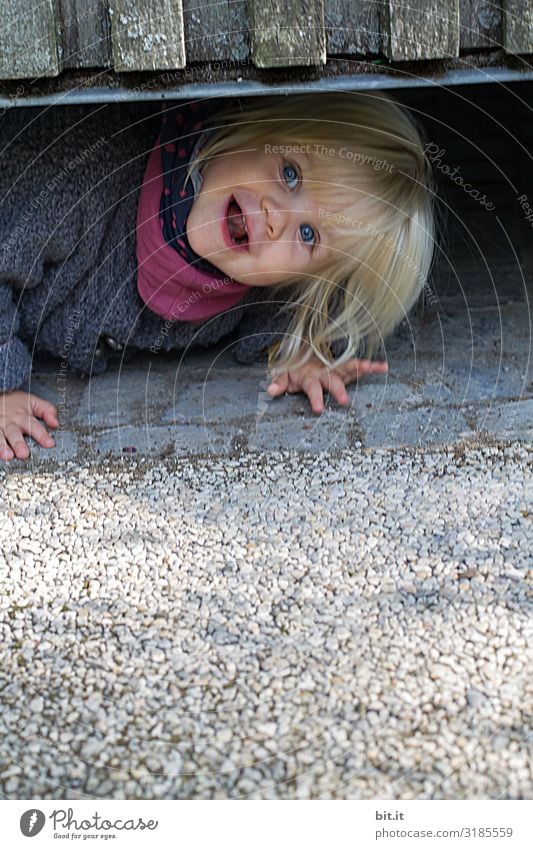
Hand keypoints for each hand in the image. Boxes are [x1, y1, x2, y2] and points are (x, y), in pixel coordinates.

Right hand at [0, 390, 58, 460]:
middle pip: (15, 433)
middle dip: (19, 444)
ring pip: (0, 437)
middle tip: (24, 454)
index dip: (42, 435)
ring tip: (8, 456)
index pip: (34, 426)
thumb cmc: (16, 403)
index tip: (49, 444)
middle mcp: (10, 423)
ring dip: (3, 447)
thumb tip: (56, 423)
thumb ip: (47, 410)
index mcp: (23, 416)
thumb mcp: (33, 402)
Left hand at [267, 355, 387, 413]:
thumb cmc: (292, 370)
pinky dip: (371, 367)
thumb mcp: (282, 376)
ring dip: (361, 368)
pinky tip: (384, 367)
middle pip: (332, 380)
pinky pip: (357, 368)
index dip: (315, 397)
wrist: (299, 354)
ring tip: (375, 368)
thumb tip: (270, 390)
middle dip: (338, 390)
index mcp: (308, 376)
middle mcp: (323, 371)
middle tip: (344, 402)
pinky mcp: (342, 370)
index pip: (312, 387)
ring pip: (348, 368)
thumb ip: (278, 383)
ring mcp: (334, 369)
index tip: (319, 409)